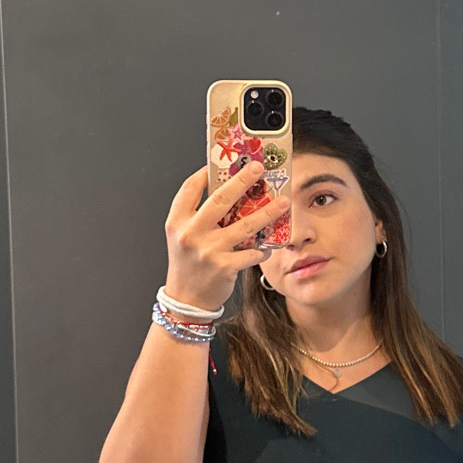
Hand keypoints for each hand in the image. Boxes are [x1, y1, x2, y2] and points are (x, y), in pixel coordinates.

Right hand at [163, 162, 289, 313]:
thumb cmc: (188, 265)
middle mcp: (191, 233)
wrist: (186, 300)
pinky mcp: (224, 267)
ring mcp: (208, 250)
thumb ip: (199, 217)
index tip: (224, 162)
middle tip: (259, 168)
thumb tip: (230, 193)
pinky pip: (251, 253)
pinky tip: (270, 246)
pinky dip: (263, 249)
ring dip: (267, 212)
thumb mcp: (184, 237)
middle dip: (242, 180)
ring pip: (245, 225)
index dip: (206, 173)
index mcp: (178, 222)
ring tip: (284, 202)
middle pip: (220, 199)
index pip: (190, 188)